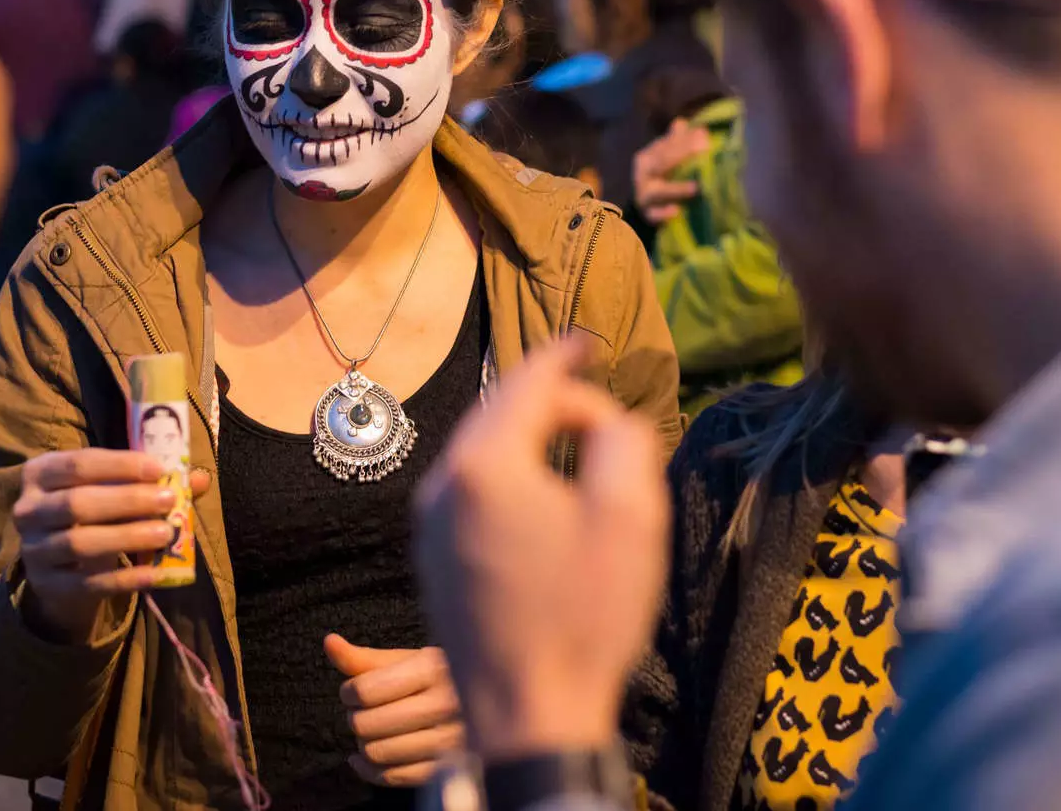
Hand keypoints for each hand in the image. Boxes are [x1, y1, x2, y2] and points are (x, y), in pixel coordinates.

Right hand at [13, 449, 213, 639]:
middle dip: (126, 500)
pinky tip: (153, 575)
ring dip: (126, 537)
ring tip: (165, 533)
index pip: (79, 463)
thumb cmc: (91, 515)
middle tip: (167, 500)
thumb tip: (197, 480)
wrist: (59, 569)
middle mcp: (27, 509)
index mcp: (40, 473)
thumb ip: (148, 483)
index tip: (159, 469)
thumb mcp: (110, 491)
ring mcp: (33, 550)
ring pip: (79, 543)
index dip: (120, 465)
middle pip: (77, 503)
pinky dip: (123, 579)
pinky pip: (86, 583)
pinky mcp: (46, 585)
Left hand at [326, 635, 463, 786]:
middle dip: (355, 718)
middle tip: (363, 712)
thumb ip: (365, 658)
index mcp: (433, 669)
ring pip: (377, 752)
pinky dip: (369, 771)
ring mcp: (447, 741)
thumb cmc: (439, 678)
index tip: (353, 692)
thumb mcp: (408, 660)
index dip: (348, 692)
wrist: (489, 702)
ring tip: (372, 731)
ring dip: (363, 744)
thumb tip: (329, 643)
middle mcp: (444, 705)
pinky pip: (392, 777)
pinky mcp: (445, 769)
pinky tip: (364, 759)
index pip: (366, 690)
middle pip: (367, 724)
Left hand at [413, 340, 666, 761]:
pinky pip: (469, 493)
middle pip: (496, 414)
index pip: (527, 384)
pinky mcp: (433, 562)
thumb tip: (604, 421)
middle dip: (544, 396)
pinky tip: (535, 493)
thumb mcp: (630, 518)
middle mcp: (442, 486)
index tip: (589, 343)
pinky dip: (505, 474)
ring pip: (479, 453)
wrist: (525, 717)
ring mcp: (429, 527)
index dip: (563, 357)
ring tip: (568, 438)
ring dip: (523, 436)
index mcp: (485, 465)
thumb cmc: (582, 620)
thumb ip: (623, 441)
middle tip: (588, 390)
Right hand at [632, 118, 709, 223]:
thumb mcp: (666, 156)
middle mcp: (642, 176)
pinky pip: (654, 215)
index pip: (665, 147)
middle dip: (681, 157)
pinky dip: (663, 214)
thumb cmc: (661, 176)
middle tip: (704, 151)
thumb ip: (676, 141)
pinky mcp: (648, 215)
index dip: (684, 142)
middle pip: (661, 165)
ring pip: (658, 192)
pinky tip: (675, 212)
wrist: (647, 205)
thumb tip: (683, 122)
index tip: (705, 137)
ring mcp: (644, 196)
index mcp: (646, 158)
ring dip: (676, 189)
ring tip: (695, 187)